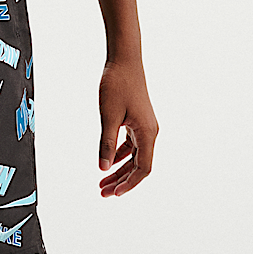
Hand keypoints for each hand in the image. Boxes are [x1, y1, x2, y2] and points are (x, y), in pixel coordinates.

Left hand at [98, 59, 157, 196]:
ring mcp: (144, 126)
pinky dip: (120, 155)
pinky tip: (108, 162)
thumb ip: (106, 144)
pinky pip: (131, 144)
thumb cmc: (117, 84)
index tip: (114, 193)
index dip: (129, 184)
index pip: (142, 169)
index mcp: (147, 133)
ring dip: (119, 169)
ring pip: (134, 156)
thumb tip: (103, 168)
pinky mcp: (137, 120)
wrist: (124, 60)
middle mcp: (149, 132)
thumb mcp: (108, 116)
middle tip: (103, 192)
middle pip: (138, 165)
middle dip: (121, 181)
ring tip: (102, 181)